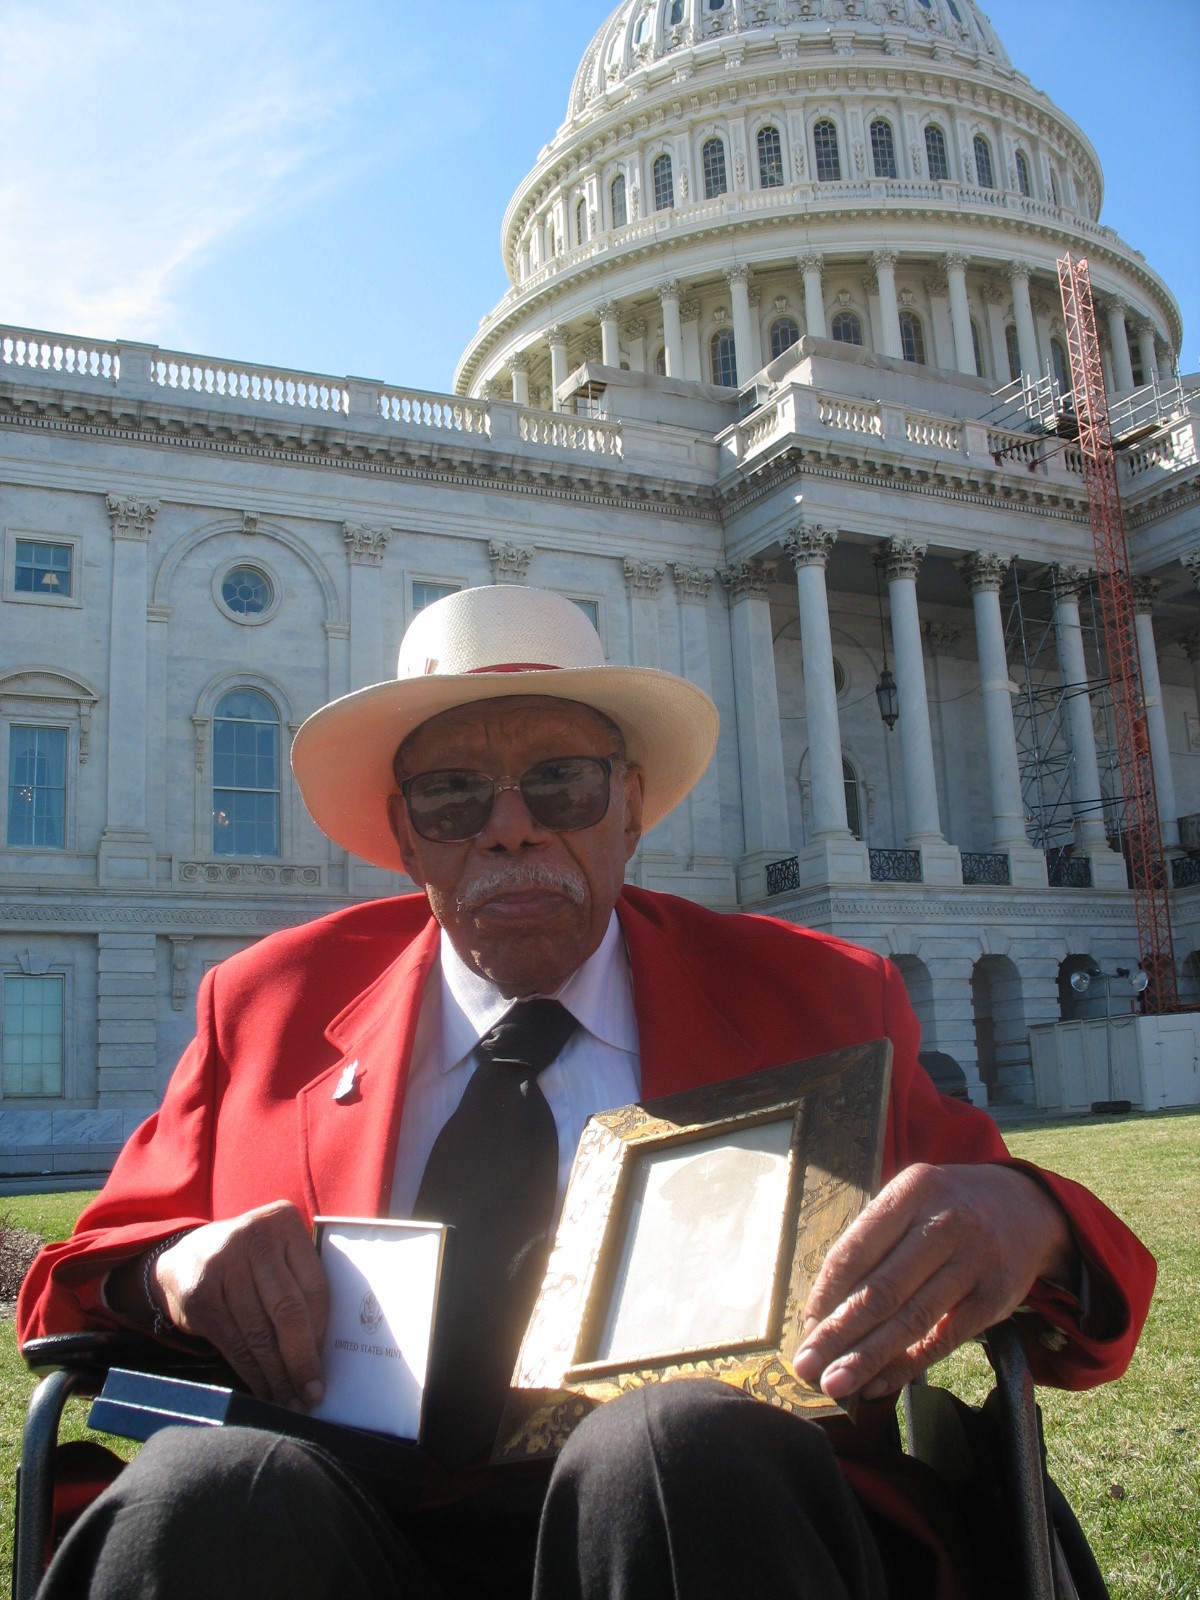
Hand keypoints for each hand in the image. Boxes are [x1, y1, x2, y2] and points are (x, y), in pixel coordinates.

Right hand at [150, 1201, 328, 1407]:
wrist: (183, 1258)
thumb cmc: (247, 1263)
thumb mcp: (275, 1256)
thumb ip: (300, 1283)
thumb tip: (326, 1349)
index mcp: (283, 1222)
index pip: (315, 1286)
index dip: (321, 1333)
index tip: (327, 1367)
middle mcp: (254, 1237)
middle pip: (288, 1310)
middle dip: (301, 1360)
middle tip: (311, 1395)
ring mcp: (223, 1264)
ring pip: (259, 1333)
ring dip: (276, 1375)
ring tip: (289, 1401)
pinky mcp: (200, 1295)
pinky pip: (233, 1343)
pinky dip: (251, 1373)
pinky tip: (263, 1390)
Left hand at [793, 1163, 1075, 1402]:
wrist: (1026, 1207)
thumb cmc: (947, 1208)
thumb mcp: (912, 1200)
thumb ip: (874, 1242)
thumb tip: (825, 1309)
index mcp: (913, 1190)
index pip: (858, 1248)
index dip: (826, 1293)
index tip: (805, 1327)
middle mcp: (945, 1221)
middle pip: (882, 1289)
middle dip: (839, 1333)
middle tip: (806, 1366)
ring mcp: (975, 1260)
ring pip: (912, 1318)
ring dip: (869, 1357)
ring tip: (836, 1383)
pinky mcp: (996, 1296)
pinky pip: (944, 1339)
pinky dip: (909, 1365)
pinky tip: (880, 1383)